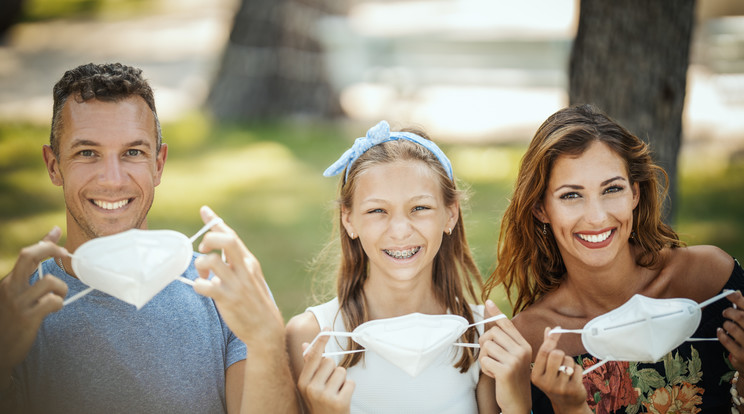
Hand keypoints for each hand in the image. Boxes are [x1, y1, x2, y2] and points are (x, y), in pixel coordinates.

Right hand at [0, 227, 68, 387]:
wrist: (0, 351)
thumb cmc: (13, 320)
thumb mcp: (17, 294)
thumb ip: (30, 274)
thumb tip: (46, 246)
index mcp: (9, 282)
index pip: (26, 254)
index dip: (45, 241)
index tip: (58, 231)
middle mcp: (11, 288)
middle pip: (29, 256)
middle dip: (50, 249)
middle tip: (64, 254)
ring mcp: (18, 302)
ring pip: (49, 281)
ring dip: (61, 288)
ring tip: (57, 298)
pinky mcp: (27, 317)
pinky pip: (52, 301)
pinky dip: (59, 303)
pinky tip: (54, 309)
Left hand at [192, 206, 283, 348]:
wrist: (267, 329)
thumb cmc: (254, 302)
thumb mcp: (250, 277)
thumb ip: (236, 264)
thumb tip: (216, 253)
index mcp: (249, 262)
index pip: (231, 235)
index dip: (215, 222)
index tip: (204, 211)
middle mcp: (244, 269)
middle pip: (225, 241)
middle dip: (208, 240)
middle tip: (203, 250)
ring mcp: (236, 284)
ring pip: (210, 261)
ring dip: (200, 265)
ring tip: (203, 276)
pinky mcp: (228, 299)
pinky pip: (204, 286)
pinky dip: (198, 286)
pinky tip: (203, 289)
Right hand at [297, 331, 353, 413]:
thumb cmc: (319, 403)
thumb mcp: (310, 386)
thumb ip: (309, 366)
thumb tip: (306, 344)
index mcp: (303, 382)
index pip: (313, 356)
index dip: (321, 341)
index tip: (327, 329)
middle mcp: (311, 389)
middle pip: (329, 361)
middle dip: (333, 370)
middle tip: (330, 385)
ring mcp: (325, 396)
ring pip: (341, 371)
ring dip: (342, 380)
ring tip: (336, 392)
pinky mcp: (339, 402)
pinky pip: (350, 383)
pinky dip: (349, 389)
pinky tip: (342, 398)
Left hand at [478, 300, 531, 412]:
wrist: (517, 401)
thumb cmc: (511, 378)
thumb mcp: (513, 358)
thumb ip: (506, 342)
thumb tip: (493, 325)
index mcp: (524, 345)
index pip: (507, 325)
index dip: (496, 313)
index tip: (488, 302)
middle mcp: (522, 350)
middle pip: (493, 333)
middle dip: (485, 344)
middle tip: (491, 356)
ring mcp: (514, 360)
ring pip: (486, 347)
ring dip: (485, 358)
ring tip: (494, 367)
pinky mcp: (505, 370)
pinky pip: (485, 360)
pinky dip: (485, 368)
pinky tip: (494, 375)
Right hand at [531, 328, 588, 413]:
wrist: (567, 404)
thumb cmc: (555, 382)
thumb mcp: (546, 367)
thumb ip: (546, 348)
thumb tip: (549, 329)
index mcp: (535, 376)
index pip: (544, 352)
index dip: (552, 338)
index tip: (558, 329)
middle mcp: (545, 382)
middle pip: (556, 354)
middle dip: (561, 354)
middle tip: (560, 362)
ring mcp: (559, 387)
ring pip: (568, 360)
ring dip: (570, 363)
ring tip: (567, 373)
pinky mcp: (572, 389)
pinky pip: (578, 368)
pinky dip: (578, 370)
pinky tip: (574, 378)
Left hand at [720, 291, 743, 372]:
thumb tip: (735, 294)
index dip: (737, 297)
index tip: (728, 292)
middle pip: (741, 316)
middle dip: (730, 312)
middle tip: (726, 312)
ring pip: (732, 327)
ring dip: (726, 324)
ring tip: (727, 325)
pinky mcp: (742, 356)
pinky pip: (727, 341)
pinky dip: (721, 334)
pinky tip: (721, 332)